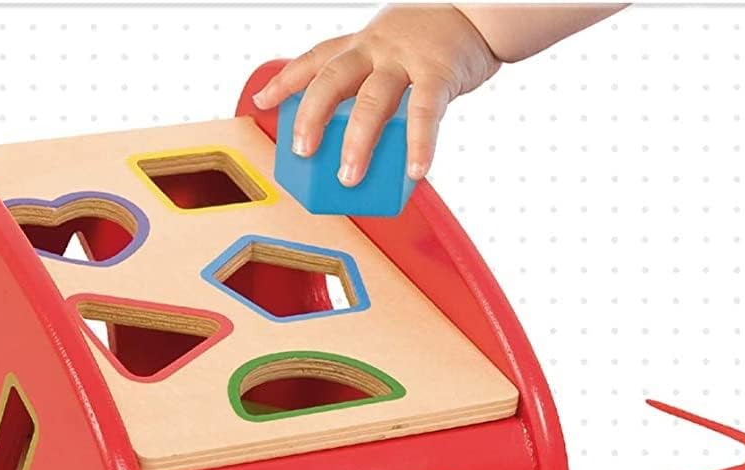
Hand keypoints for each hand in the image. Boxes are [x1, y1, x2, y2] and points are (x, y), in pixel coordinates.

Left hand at [251, 5, 500, 185]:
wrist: (483, 11)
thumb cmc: (433, 38)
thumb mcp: (390, 45)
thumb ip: (368, 77)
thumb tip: (348, 130)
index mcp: (362, 43)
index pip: (315, 58)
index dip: (286, 79)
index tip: (261, 100)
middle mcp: (377, 48)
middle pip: (333, 79)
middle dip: (312, 116)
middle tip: (301, 151)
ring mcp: (407, 60)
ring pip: (373, 100)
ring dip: (357, 142)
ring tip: (348, 177)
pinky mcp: (440, 74)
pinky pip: (425, 113)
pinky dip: (419, 145)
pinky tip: (414, 172)